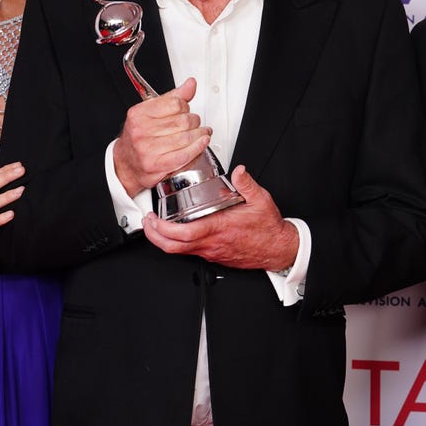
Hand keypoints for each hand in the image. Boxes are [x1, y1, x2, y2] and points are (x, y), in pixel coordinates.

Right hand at [113, 77, 211, 197]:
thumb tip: (190, 84)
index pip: (174, 103)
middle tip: (194, 123)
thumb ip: (172, 98)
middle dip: (194, 121)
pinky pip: (184, 155)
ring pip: (186, 137)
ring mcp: (148, 149)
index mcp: (139, 114)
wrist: (126, 164)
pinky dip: (197, 148)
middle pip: (183, 121)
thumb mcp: (151, 112)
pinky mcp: (156, 165)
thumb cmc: (139, 137)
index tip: (186, 109)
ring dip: (200, 134)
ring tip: (202, 133)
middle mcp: (141, 131)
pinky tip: (202, 142)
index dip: (185, 106)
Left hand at [142, 165, 299, 270]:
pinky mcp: (213, 254)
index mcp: (218, 229)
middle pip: (173, 247)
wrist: (278, 249)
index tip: (153, 218)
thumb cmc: (268, 229)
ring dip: (163, 240)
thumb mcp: (261, 200)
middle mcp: (211, 243)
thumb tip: (238, 170)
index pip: (183, 234)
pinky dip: (177, 242)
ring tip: (156, 225)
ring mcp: (211, 251)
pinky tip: (176, 231)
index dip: (162, 229)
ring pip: (179, 251)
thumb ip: (246, 183)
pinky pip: (189, 251)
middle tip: (148, 222)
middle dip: (154, 236)